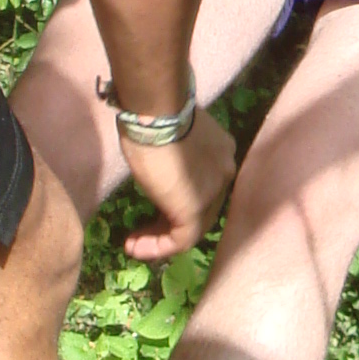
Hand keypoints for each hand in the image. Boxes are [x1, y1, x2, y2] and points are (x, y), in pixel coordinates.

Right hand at [121, 108, 237, 260]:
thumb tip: (160, 165)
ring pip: (193, 226)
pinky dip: (157, 247)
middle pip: (202, 208)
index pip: (204, 185)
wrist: (154, 112)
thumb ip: (175, 153)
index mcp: (221, 152)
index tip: (152, 204)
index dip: (177, 199)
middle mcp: (225, 171)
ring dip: (159, 239)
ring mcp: (214, 191)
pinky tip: (134, 246)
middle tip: (140, 231)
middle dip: (169, 223)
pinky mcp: (195, 208)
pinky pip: (181, 239)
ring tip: (133, 245)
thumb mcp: (170, 135)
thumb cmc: (154, 115)